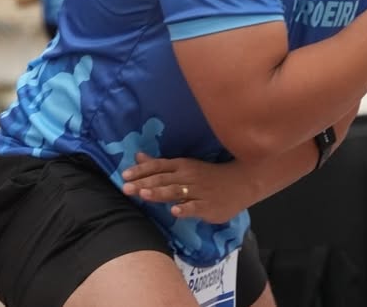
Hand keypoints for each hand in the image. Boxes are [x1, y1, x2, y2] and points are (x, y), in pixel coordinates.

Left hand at [121, 153, 254, 224]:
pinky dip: (185, 209)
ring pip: (176, 192)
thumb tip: (138, 156)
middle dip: (143, 183)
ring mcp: (198, 192)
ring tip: (144, 194)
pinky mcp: (207, 206)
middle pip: (163, 179)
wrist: (241, 181)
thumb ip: (161, 165)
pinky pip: (195, 208)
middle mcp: (188, 177)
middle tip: (126, 188)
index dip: (142, 170)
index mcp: (182, 166)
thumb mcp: (186, 166)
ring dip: (160, 193)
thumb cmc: (210, 175)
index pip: (159, 166)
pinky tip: (175, 211)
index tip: (125, 175)